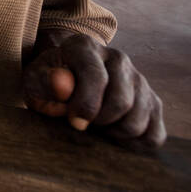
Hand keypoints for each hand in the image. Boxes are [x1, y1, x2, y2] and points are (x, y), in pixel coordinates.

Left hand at [24, 31, 165, 149]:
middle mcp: (118, 58)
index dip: (84, 105)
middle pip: (122, 102)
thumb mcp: (35, 80)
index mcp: (85, 47)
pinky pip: (155, 134)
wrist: (64, 81)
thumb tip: (62, 86)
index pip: (96, 77)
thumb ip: (45, 82)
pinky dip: (136, 144)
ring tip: (96, 126)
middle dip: (99, 121)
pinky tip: (114, 136)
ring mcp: (139, 80)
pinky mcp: (153, 102)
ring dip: (115, 134)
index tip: (73, 121)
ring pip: (139, 120)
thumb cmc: (47, 83)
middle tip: (82, 124)